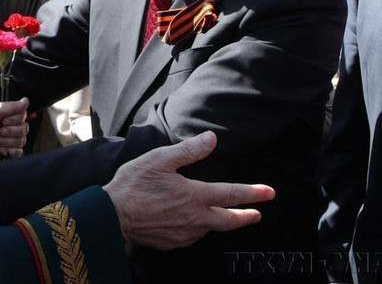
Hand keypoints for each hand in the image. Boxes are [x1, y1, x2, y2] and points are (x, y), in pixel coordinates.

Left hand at [0, 97, 28, 160]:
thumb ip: (8, 107)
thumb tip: (26, 100)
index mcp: (3, 116)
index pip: (22, 115)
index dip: (16, 119)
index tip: (4, 121)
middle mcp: (7, 127)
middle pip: (24, 128)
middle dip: (12, 131)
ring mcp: (7, 141)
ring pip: (22, 140)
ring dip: (9, 142)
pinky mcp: (6, 153)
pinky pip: (19, 153)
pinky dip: (11, 152)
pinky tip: (0, 150)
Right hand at [104, 131, 274, 248]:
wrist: (112, 215)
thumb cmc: (133, 184)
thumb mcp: (159, 159)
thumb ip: (188, 151)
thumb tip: (211, 139)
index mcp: (194, 195)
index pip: (230, 194)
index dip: (252, 193)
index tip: (269, 193)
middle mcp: (194, 218)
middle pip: (229, 220)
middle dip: (246, 216)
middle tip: (257, 214)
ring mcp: (184, 233)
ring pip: (209, 228)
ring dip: (220, 222)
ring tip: (222, 216)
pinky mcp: (172, 242)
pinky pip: (192, 236)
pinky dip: (198, 228)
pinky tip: (192, 223)